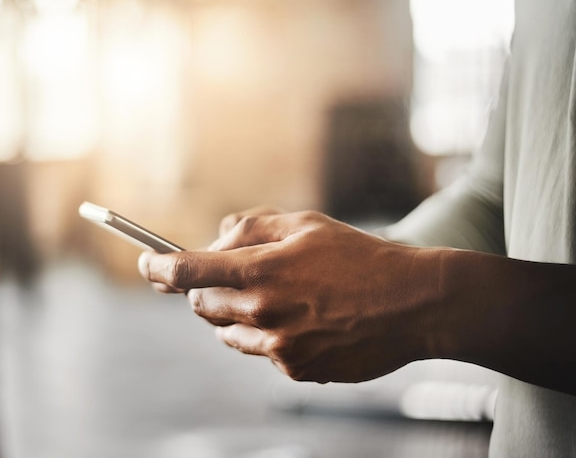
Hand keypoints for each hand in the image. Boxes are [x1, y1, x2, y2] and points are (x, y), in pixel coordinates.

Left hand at [139, 211, 440, 382]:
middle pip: (202, 306)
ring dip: (238, 316)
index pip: (186, 271)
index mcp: (261, 269)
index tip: (146, 265)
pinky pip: (265, 353)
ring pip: (229, 333)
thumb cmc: (362, 257)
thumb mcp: (308, 224)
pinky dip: (272, 337)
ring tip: (279, 300)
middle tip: (234, 278)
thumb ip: (255, 225)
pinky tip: (308, 322)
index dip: (157, 267)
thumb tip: (219, 236)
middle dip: (207, 291)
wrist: (412, 303)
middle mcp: (262, 311)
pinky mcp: (296, 370)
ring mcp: (278, 346)